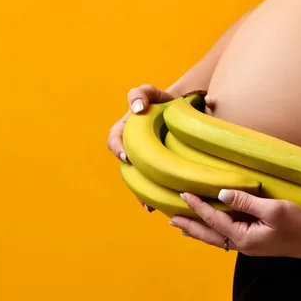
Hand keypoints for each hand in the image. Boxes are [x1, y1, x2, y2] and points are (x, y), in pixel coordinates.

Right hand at [108, 84, 176, 211]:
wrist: (185, 115)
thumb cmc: (167, 103)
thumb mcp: (154, 94)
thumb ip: (143, 93)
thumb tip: (136, 106)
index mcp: (127, 130)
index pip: (115, 138)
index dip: (117, 148)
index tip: (126, 156)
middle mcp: (132, 146)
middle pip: (125, 164)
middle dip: (129, 175)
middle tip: (137, 180)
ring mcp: (145, 159)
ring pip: (136, 178)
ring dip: (139, 191)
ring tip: (147, 203)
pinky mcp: (157, 170)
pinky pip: (150, 185)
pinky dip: (150, 196)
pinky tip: (153, 207)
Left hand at [170, 189, 300, 258]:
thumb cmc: (299, 223)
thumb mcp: (273, 209)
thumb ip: (246, 202)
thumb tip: (221, 194)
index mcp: (244, 237)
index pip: (214, 220)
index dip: (198, 206)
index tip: (183, 195)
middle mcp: (243, 244)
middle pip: (209, 235)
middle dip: (190, 226)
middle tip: (170, 220)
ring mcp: (249, 245)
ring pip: (217, 238)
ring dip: (199, 230)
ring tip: (183, 227)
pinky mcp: (255, 241)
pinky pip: (227, 237)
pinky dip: (214, 231)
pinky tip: (212, 229)